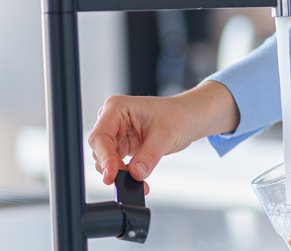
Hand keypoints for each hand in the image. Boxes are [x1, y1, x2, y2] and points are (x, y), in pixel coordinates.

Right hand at [88, 81, 238, 192]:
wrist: (189, 118)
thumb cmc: (178, 116)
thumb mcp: (165, 136)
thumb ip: (148, 156)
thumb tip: (135, 174)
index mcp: (117, 108)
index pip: (100, 136)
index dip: (104, 158)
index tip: (111, 176)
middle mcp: (112, 119)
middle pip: (100, 150)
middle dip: (112, 168)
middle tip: (128, 181)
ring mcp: (116, 133)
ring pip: (106, 159)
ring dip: (119, 173)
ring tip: (139, 181)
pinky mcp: (122, 145)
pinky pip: (116, 163)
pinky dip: (125, 173)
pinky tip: (138, 178)